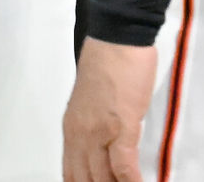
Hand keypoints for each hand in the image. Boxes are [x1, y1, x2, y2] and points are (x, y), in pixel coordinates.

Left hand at [63, 37, 157, 181]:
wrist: (118, 37)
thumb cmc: (108, 61)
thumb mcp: (90, 100)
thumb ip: (92, 125)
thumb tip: (104, 145)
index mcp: (72, 127)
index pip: (71, 173)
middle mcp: (80, 135)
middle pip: (86, 180)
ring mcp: (100, 133)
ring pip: (103, 178)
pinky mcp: (122, 127)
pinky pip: (124, 167)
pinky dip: (131, 181)